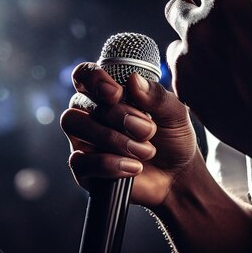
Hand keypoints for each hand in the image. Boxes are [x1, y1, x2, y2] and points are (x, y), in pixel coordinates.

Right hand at [60, 62, 199, 206]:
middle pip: (80, 102)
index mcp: (107, 94)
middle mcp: (89, 115)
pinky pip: (79, 161)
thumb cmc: (171, 139)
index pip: (83, 75)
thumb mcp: (174, 114)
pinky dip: (109, 164)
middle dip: (116, 115)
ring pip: (75, 126)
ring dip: (112, 138)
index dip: (93, 79)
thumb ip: (156, 95)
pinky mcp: (83, 170)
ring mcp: (82, 141)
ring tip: (146, 151)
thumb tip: (133, 80)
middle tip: (148, 130)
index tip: (117, 93)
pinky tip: (134, 167)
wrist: (176, 177)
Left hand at [164, 0, 251, 180]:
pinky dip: (193, 69)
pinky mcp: (185, 91)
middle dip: (198, 10)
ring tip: (226, 59)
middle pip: (178, 5)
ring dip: (194, 42)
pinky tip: (220, 80)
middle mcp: (199, 32)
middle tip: (225, 27)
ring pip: (177, 39)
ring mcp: (188, 64)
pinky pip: (177, 69)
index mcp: (227, 7)